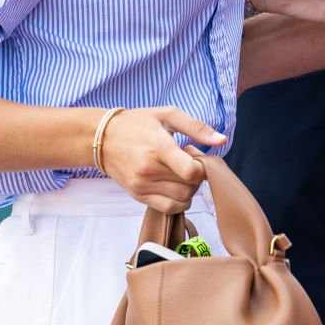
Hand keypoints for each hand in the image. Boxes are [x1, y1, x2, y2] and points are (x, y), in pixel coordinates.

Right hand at [96, 107, 224, 214]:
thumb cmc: (137, 123)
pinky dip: (179, 201)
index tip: (194, 154)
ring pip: (182, 199)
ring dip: (189, 189)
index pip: (191, 171)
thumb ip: (197, 127)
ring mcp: (142, 186)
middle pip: (190, 186)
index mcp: (158, 147)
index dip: (201, 166)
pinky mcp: (138, 196)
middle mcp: (148, 170)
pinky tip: (173, 185)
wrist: (102, 138)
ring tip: (178, 172)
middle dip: (196, 176)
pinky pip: (169, 208)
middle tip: (186, 161)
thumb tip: (222, 140)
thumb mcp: (168, 115)